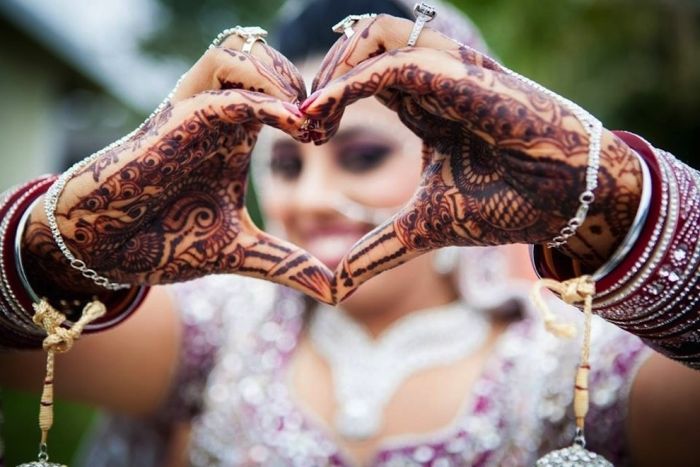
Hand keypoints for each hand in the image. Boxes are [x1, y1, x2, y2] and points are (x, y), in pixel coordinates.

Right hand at [23, 38, 334, 303]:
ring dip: (281, 79)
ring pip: (240, 53)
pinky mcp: (177, 122)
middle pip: (265, 55)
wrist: (108, 249)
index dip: (315, 98)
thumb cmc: (167, 239)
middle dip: (304, 80)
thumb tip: (333, 293)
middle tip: (322, 126)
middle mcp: (218, 113)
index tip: (329, 135)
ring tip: (304, 124)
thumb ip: (287, 263)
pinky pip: (226, 93)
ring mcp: (195, 112)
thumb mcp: (241, 251)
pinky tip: (295, 128)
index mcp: (237, 132)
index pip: (281, 83)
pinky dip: (266, 102)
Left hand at [303, 15, 642, 300]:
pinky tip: (328, 112)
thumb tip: (337, 286)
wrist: (570, 202)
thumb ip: (378, 250)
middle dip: (319, 74)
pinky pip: (399, 61)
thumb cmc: (507, 205)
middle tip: (299, 121)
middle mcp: (433, 78)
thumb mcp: (423, 229)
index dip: (323, 96)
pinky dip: (354, 81)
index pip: (360, 73)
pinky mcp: (468, 77)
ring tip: (311, 114)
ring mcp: (452, 71)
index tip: (301, 134)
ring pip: (376, 34)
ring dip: (333, 68)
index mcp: (424, 103)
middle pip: (360, 41)